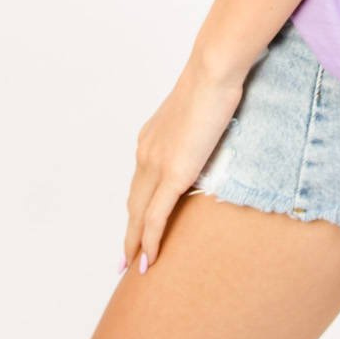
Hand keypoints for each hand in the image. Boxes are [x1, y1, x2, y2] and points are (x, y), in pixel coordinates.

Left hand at [122, 55, 243, 272]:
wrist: (213, 71)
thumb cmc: (214, 80)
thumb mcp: (201, 108)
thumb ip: (197, 127)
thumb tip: (209, 134)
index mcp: (151, 137)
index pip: (139, 182)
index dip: (136, 208)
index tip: (134, 227)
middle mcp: (146, 152)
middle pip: (133, 203)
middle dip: (128, 233)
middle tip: (125, 259)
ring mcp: (157, 164)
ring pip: (139, 215)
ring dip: (135, 243)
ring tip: (134, 267)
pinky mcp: (173, 174)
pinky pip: (156, 217)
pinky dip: (150, 241)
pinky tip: (148, 260)